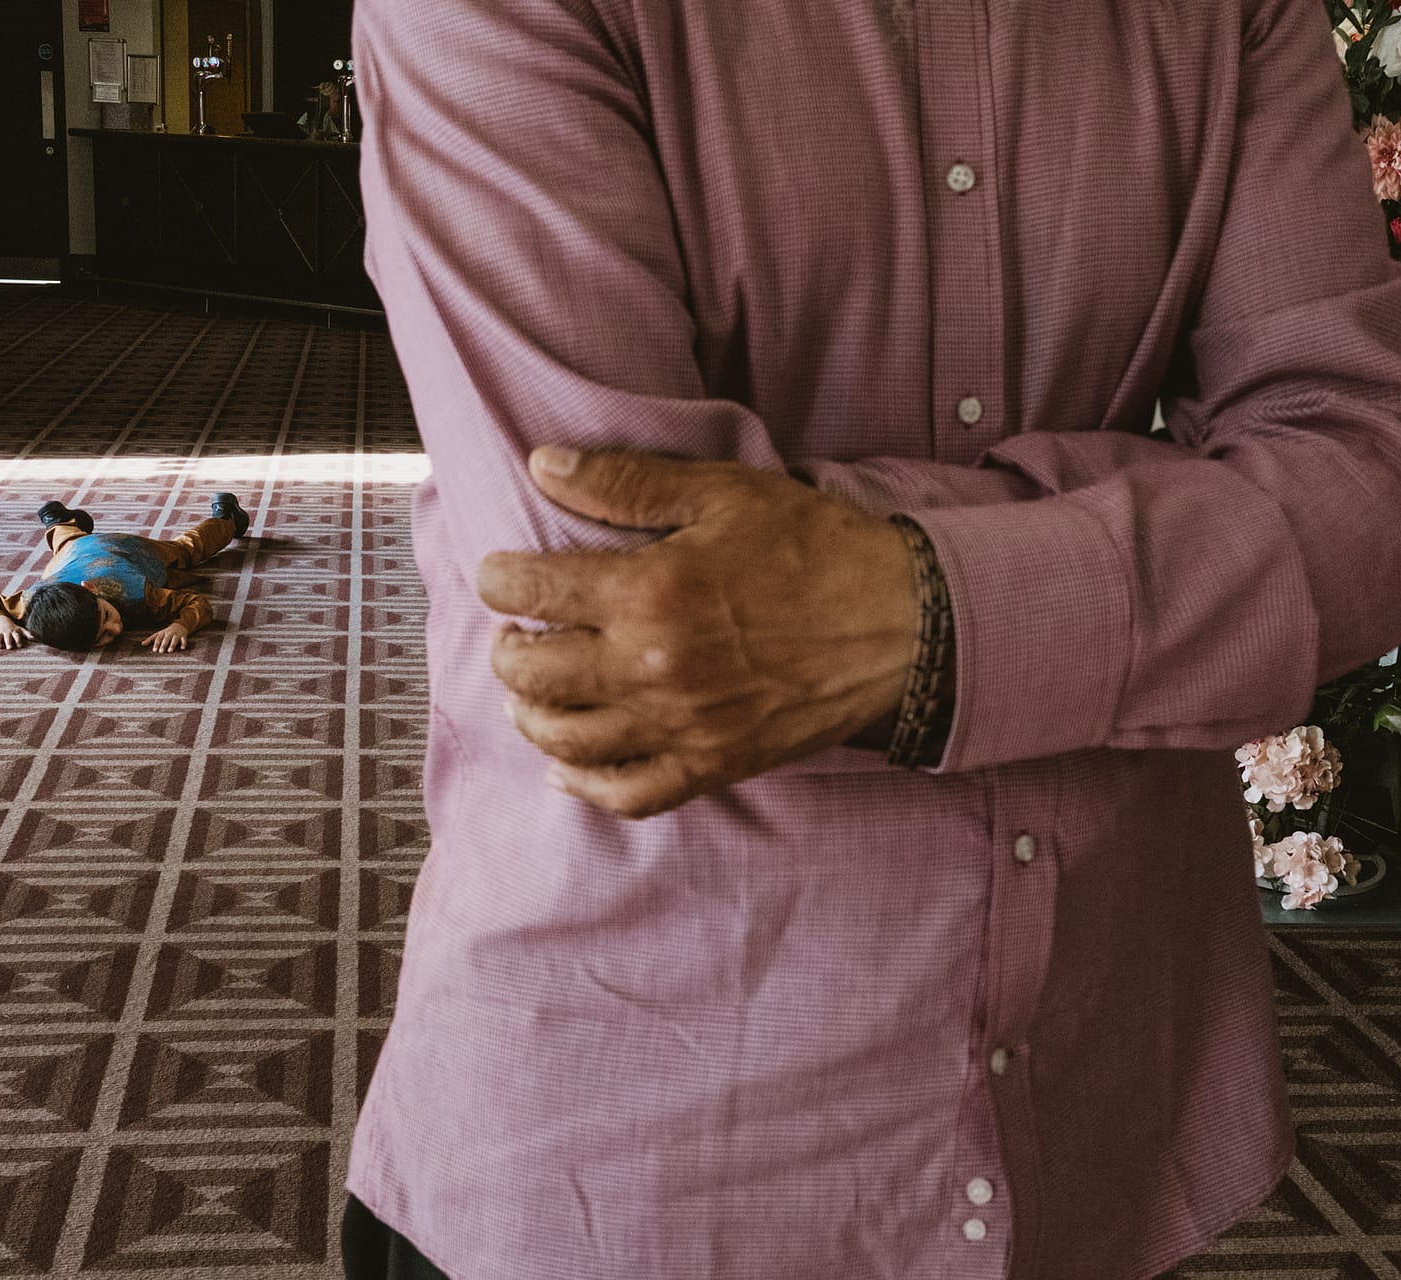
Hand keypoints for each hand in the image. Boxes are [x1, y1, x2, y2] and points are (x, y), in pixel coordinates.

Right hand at [0, 617, 28, 649]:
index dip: (18, 640)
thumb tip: (35, 639)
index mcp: (14, 632)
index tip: (20, 646)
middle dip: (8, 641)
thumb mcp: (22, 630)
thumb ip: (28, 635)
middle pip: (7, 636)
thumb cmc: (14, 629)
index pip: (17, 636)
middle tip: (10, 648)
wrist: (3, 623)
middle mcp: (6, 632)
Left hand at [141, 623, 190, 652]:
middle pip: (166, 639)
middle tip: (161, 652)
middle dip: (163, 645)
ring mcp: (176, 634)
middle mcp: (169, 633)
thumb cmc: (166, 632)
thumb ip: (150, 639)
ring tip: (170, 651)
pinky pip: (184, 640)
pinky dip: (183, 644)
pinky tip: (182, 648)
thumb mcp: (158, 634)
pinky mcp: (183, 635)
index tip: (154, 650)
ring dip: (172, 645)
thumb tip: (142, 644)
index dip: (156, 644)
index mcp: (162, 633)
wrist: (179, 625)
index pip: (158, 638)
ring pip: (174, 639)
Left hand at [481, 447, 918, 818]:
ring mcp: (680, 726)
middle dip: (507, 648)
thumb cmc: (817, 549)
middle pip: (531, 672)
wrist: (903, 624)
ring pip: (564, 738)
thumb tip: (544, 465)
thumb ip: (627, 482)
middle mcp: (652, 667)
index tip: (498, 574)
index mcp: (650, 592)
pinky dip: (584, 785)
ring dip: (529, 713)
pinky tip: (566, 765)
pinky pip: (626, 794)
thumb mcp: (723, 494)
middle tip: (516, 630)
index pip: (529, 592)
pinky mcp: (711, 765)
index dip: (497, 579)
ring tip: (530, 690)